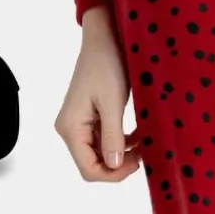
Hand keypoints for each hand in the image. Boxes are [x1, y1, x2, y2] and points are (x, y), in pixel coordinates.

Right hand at [53, 5, 143, 180]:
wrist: (104, 39)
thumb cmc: (106, 65)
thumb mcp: (112, 102)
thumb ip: (112, 136)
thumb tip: (113, 165)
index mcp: (71, 128)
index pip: (88, 169)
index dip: (113, 174)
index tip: (138, 163)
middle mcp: (70, 129)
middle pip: (94, 164)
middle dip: (119, 163)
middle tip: (144, 152)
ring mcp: (79, 124)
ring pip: (101, 153)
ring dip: (123, 152)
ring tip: (144, 141)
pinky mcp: (89, 118)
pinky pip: (105, 139)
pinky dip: (122, 140)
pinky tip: (138, 133)